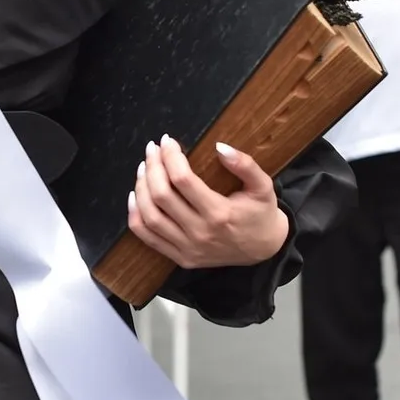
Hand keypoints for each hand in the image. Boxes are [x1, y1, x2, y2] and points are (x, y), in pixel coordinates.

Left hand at [127, 136, 287, 268]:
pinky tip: (135, 195)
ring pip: (150, 217)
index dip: (170, 156)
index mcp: (219, 213)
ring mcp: (188, 248)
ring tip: (144, 167)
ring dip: (141, 188)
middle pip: (161, 196)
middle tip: (152, 149)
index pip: (182, 180)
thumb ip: (245, 164)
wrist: (264, 250)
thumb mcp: (263, 186)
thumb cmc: (261, 213)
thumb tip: (220, 146)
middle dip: (152, 167)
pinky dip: (135, 215)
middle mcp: (200, 233)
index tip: (167, 141)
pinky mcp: (181, 258)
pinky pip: (148, 237)